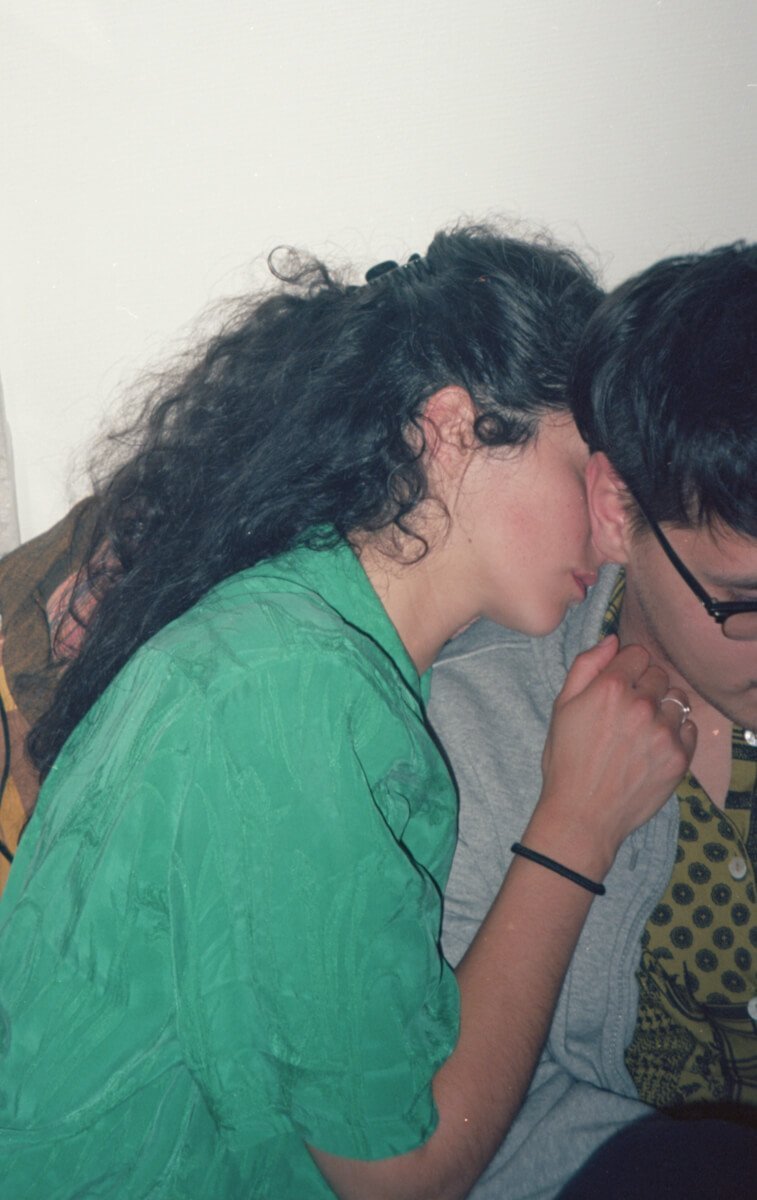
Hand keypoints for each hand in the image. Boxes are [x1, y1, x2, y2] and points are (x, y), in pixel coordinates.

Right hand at [530, 635, 695, 879]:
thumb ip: (586, 666)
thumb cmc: (566, 761)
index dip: (627, 666)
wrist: (582, 814)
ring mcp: (663, 732)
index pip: (638, 653)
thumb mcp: (562, 707)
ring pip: (677, 700)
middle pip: (659, 674)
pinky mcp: (679, 757)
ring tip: (643, 730)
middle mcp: (641, 705)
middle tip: (628, 711)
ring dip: (663, 709)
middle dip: (646, 686)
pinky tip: (653, 747)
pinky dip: (676, 733)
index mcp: (611, 688)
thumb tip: (612, 639)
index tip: (620, 683)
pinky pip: (689, 728)